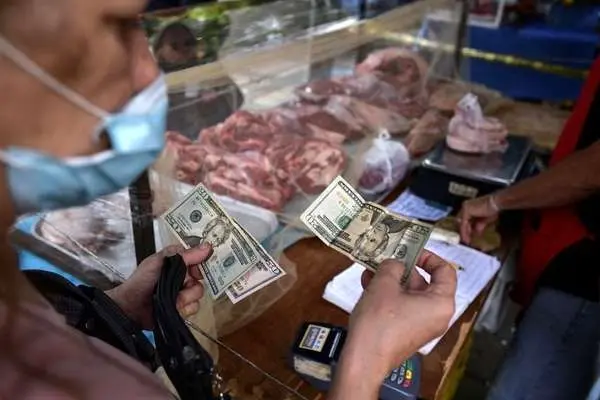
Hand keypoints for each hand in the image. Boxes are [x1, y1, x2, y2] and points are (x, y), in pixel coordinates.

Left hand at [106, 243, 211, 328]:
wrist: (130, 307)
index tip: (194, 270)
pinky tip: (174, 308)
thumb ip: (184, 255)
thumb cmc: (142, 281)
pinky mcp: (182, 309)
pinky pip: (194, 308)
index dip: (200, 265)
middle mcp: (183, 278)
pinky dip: (184, 309)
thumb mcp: (160, 262)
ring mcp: (183, 294)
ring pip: (198, 295)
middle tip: (179, 286)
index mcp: (178, 263)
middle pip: (200, 279)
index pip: (199, 260)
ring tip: (173, 300)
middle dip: (190, 285)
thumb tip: (208, 246)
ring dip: (186, 298)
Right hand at [331, 251, 455, 398]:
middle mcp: (437, 315)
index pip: (445, 271)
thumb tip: (395, 263)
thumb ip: (393, 266)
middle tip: (386, 258)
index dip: (428, 257)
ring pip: (410, 294)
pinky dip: (389, 295)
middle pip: (425, 282)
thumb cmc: (379, 324)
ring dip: (391, 280)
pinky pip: (402, 306)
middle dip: (402, 268)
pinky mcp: (408, 332)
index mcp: (441, 303)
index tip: (411, 250)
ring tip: (371, 270)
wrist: (364, 358)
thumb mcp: (384, 283)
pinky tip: (369, 285)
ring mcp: (422, 325)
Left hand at [458, 195, 498, 243]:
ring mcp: (465, 207)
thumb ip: (479, 225)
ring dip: (464, 232)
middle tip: (466, 240)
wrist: (496, 203)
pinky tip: (466, 237)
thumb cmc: (492, 209)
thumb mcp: (484, 220)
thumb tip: (476, 232)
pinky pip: (464, 223)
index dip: (466, 228)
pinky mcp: (466, 210)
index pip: (464, 219)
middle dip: (464, 231)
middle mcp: (465, 206)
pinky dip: (465, 231)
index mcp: (469, 207)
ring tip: (466, 240)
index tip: (468, 236)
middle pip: (461, 221)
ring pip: (462, 223)